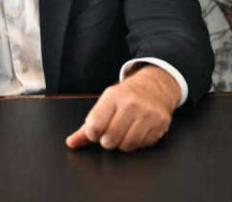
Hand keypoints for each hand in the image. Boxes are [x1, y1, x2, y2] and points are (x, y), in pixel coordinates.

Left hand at [65, 65, 180, 151]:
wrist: (154, 86)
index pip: (94, 126)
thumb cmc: (125, 97)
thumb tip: (71, 143)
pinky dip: (138, 143)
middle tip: (111, 133)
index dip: (92, 134)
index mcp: (112, 96)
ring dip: (122, 143)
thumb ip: (87, 126)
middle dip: (107, 141)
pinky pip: (143, 145)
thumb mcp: (105, 104)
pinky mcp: (160, 122)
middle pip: (110, 139)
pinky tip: (137, 131)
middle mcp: (130, 103)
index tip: (96, 131)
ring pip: (127, 145)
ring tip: (123, 133)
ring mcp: (147, 113)